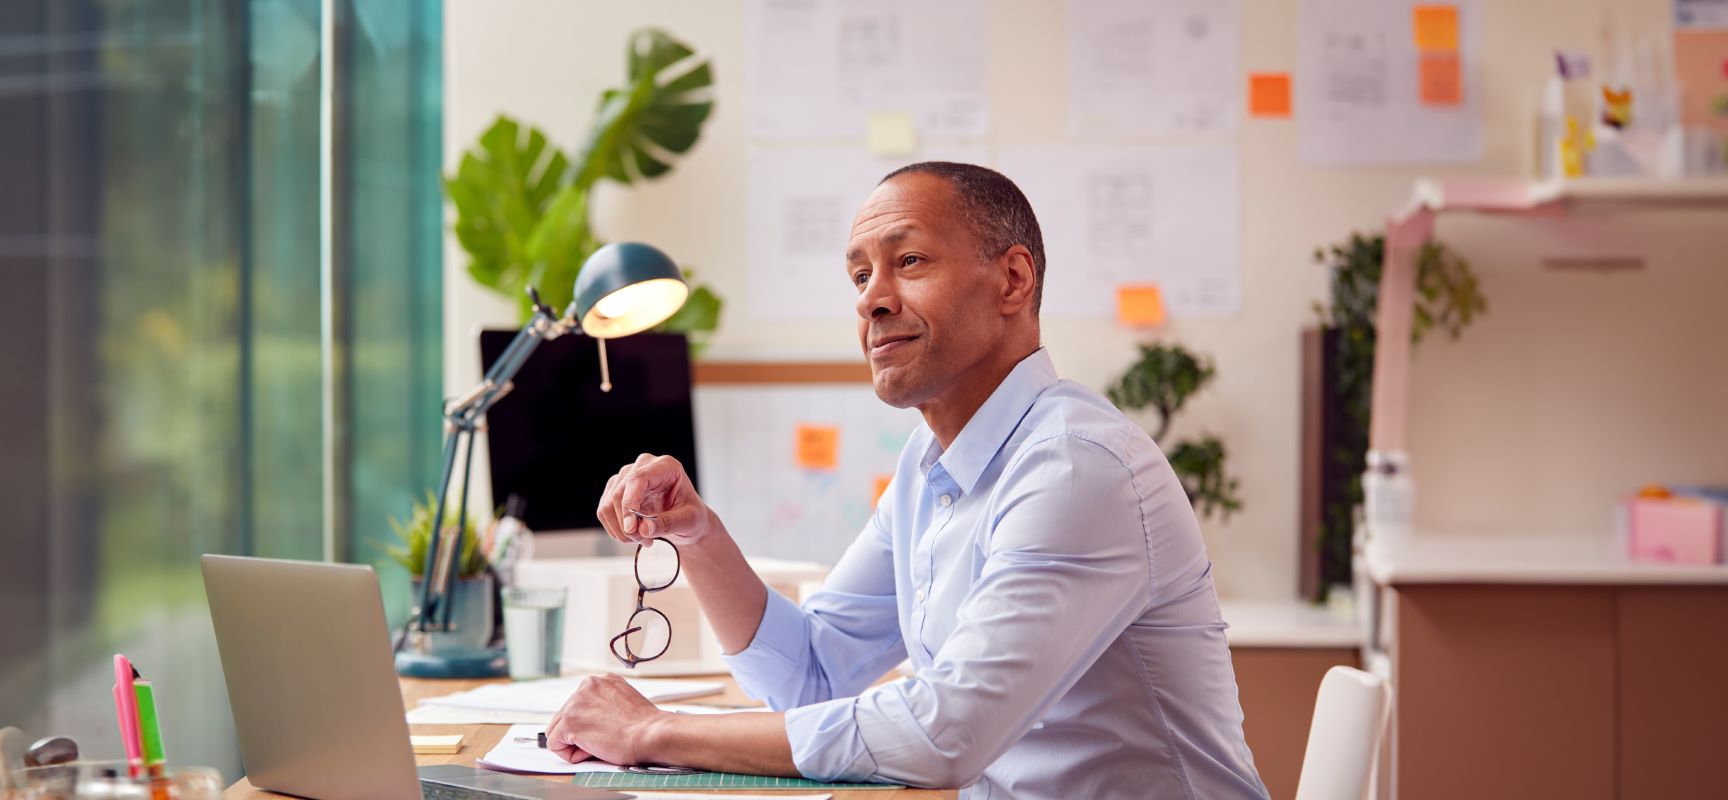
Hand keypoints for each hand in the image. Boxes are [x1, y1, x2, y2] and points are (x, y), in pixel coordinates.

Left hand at [544, 674, 669, 765]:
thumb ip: (605, 705)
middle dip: (578, 733)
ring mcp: (576, 702)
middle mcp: (587, 685)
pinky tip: (593, 750)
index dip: (588, 725)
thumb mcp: (624, 703)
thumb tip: (591, 721)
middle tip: (602, 740)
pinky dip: (570, 754)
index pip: (579, 705)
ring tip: (599, 744)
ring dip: (574, 743)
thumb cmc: (644, 727)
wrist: (650, 734)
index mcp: (602, 680)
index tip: (605, 730)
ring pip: (557, 730)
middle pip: (563, 716)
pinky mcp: (569, 721)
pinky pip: (555, 744)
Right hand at [597, 453, 717, 547]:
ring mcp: (626, 476)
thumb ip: (668, 523)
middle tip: (645, 541)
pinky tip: (634, 535)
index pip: (638, 479)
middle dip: (627, 524)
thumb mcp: (689, 521)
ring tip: (644, 540)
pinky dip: (616, 529)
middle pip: (619, 494)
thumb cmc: (691, 516)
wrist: (686, 520)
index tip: (631, 528)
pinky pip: (604, 511)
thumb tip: (642, 528)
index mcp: (666, 466)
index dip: (630, 503)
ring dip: (621, 530)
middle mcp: (643, 465)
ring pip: (608, 504)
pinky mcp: (615, 489)